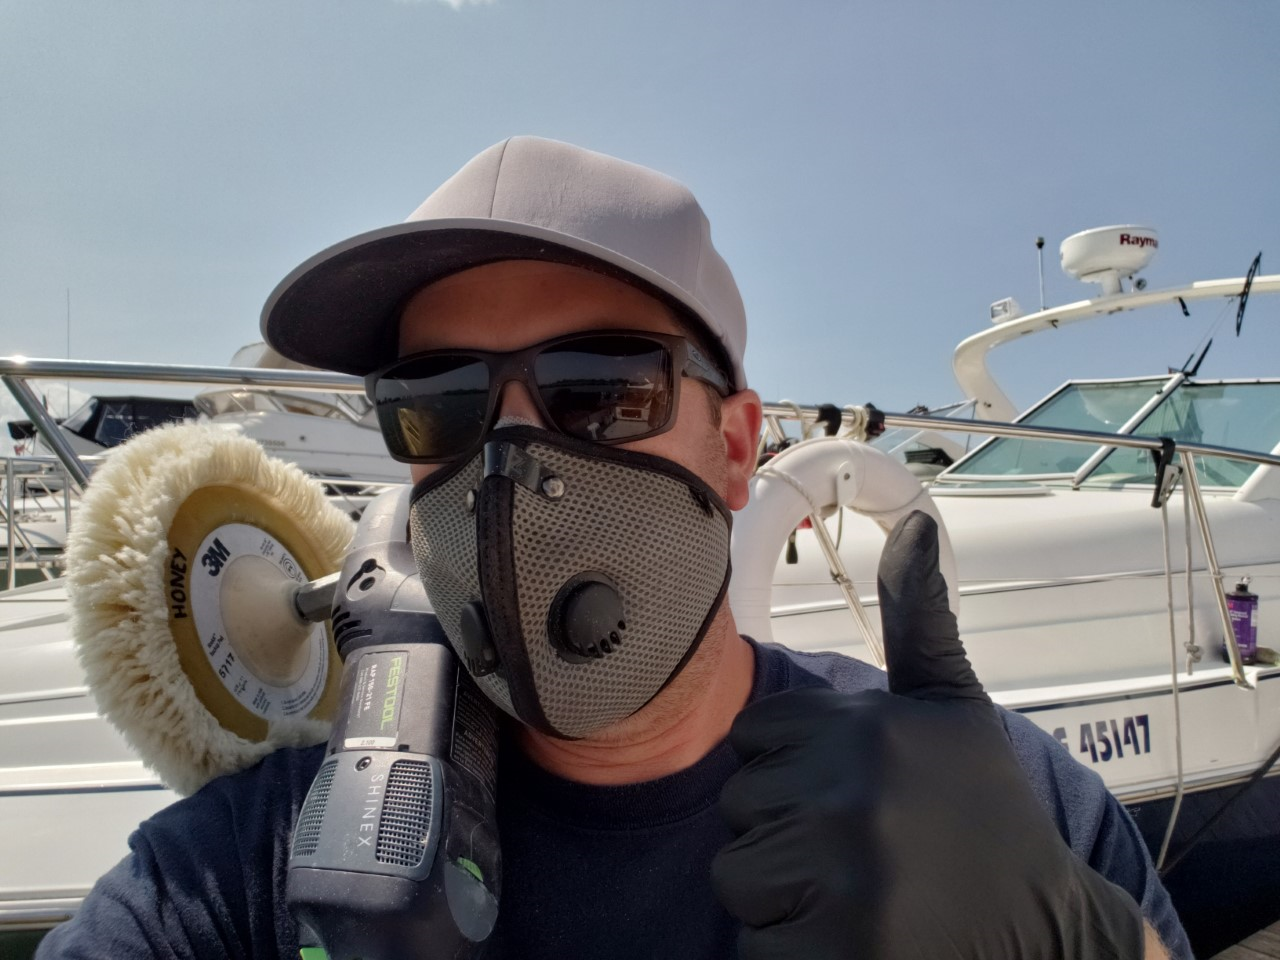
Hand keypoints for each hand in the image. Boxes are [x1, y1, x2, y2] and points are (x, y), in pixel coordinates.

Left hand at [712, 511, 1143, 958]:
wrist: (1049, 934)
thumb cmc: (985, 816)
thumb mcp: (955, 710)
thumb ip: (920, 621)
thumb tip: (915, 521)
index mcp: (869, 727)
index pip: (754, 740)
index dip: (793, 773)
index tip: (856, 795)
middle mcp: (853, 792)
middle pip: (739, 808)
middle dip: (786, 834)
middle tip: (865, 853)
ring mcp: (845, 877)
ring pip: (738, 877)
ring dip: (784, 898)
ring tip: (860, 897)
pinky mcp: (837, 954)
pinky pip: (756, 946)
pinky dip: (793, 953)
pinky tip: (857, 941)